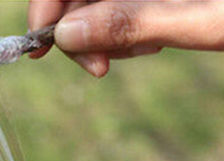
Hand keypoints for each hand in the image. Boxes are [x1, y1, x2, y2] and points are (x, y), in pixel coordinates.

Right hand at [28, 0, 223, 76]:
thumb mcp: (204, 18)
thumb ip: (133, 22)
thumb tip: (68, 35)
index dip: (48, 2)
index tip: (42, 43)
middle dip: (81, 28)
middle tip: (98, 68)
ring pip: (101, 0)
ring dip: (106, 35)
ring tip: (142, 51)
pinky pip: (124, 5)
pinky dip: (126, 30)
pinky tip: (150, 41)